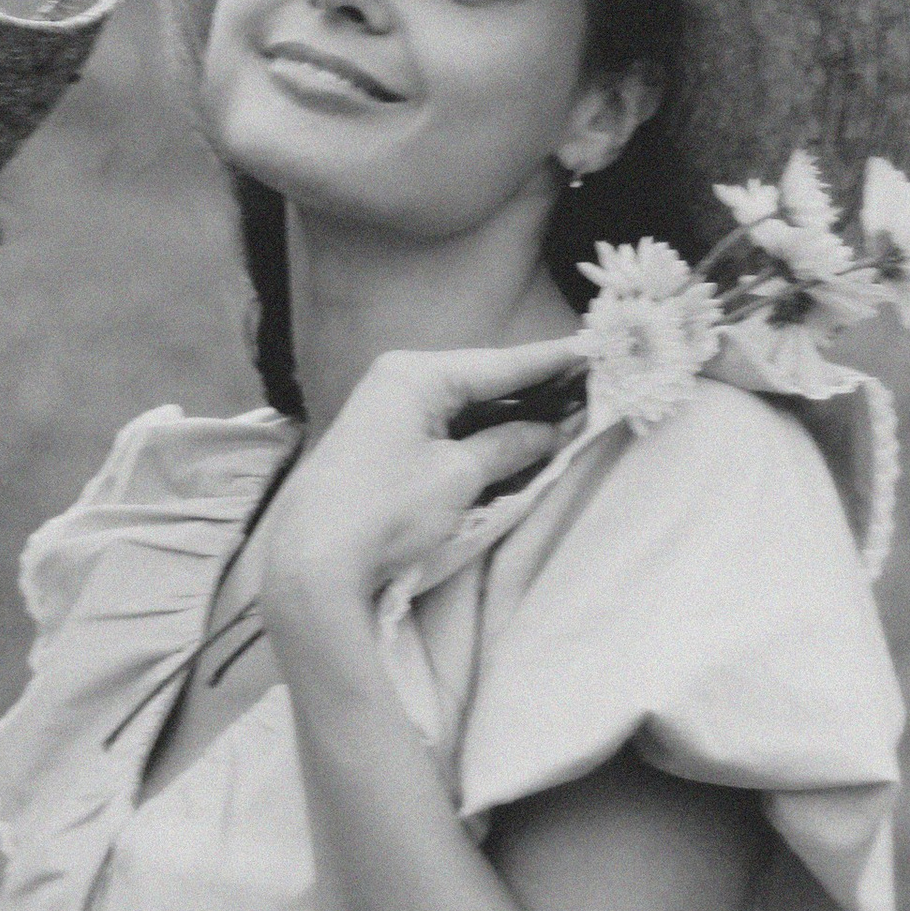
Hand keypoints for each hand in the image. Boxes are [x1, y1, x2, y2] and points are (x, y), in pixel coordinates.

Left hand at [262, 342, 577, 620]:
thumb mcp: (459, 475)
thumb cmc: (384, 510)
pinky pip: (450, 435)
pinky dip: (487, 441)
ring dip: (515, 420)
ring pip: (470, 411)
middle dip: (538, 392)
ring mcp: (391, 415)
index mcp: (415, 374)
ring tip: (571, 416)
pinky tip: (524, 445)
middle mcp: (400, 383)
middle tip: (594, 388)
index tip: (595, 348)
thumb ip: (510, 445)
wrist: (314, 562)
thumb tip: (553, 430)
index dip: (552, 361)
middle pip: (485, 383)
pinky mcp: (388, 449)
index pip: (500, 363)